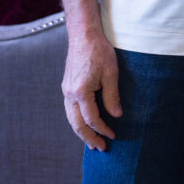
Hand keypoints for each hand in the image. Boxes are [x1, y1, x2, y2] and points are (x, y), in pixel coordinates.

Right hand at [61, 32, 121, 150]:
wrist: (84, 35)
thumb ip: (112, 96)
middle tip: (100, 148)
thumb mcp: (111, 73)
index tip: (113, 135)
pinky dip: (77, 120)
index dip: (103, 129)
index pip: (92, 118)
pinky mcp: (67, 86)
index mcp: (80, 91)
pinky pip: (70, 110)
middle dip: (89, 137)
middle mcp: (69, 93)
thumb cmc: (99, 51)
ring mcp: (66, 90)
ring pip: (71, 118)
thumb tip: (117, 115)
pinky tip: (85, 124)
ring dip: (81, 132)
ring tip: (91, 142)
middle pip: (77, 124)